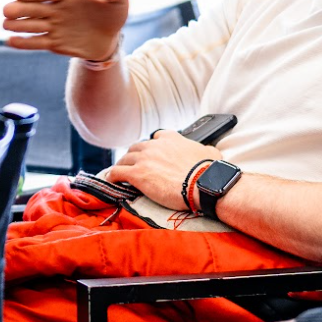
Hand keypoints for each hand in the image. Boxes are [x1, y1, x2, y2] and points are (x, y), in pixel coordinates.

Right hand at [2, 0, 128, 60]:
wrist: (112, 35)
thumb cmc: (114, 10)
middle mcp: (57, 8)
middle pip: (34, 7)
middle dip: (20, 9)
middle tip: (7, 11)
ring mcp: (54, 25)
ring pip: (32, 24)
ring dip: (18, 25)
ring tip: (6, 25)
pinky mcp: (55, 43)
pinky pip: (37, 42)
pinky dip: (24, 43)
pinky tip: (10, 42)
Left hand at [101, 129, 217, 210]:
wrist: (203, 184)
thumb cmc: (209, 171)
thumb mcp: (210, 152)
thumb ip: (205, 149)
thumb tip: (210, 151)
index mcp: (171, 138)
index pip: (156, 137)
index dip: (152, 146)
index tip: (151, 154)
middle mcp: (155, 145)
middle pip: (136, 147)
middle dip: (133, 156)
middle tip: (133, 165)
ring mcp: (144, 159)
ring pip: (124, 159)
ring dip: (121, 165)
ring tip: (119, 174)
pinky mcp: (137, 174)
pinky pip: (117, 172)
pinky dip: (112, 176)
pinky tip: (112, 181)